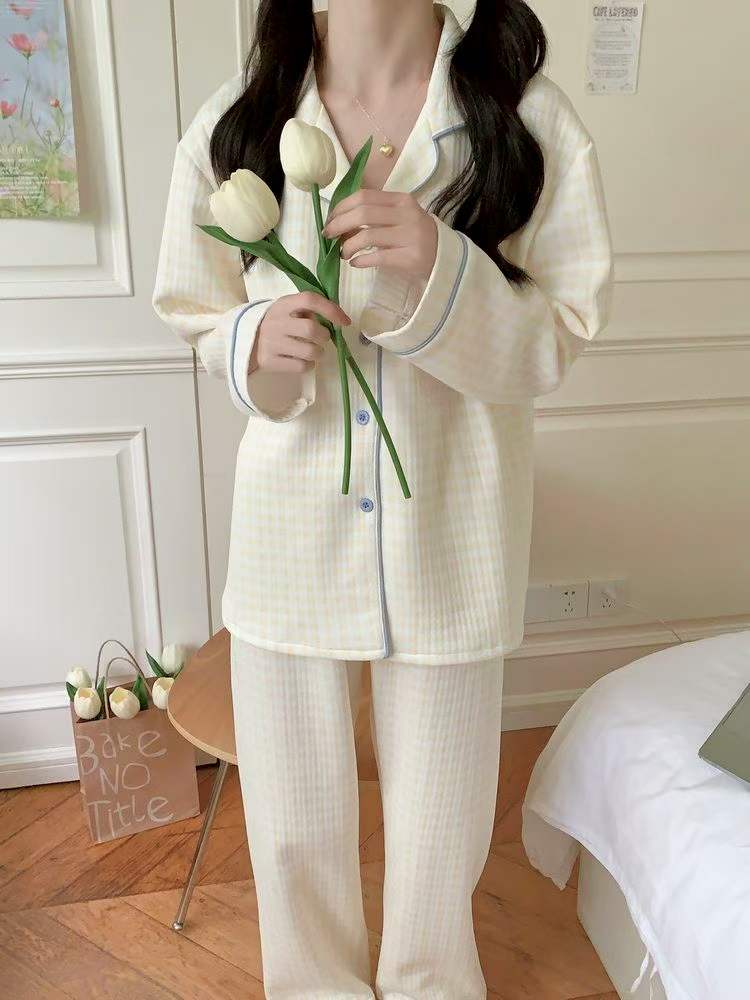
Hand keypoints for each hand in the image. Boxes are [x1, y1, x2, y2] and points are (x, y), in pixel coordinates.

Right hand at [250, 292, 350, 374]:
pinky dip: (309, 365)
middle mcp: (276, 322)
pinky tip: (304, 360)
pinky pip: (301, 366)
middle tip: (322, 338)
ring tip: (313, 351)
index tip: (344, 321)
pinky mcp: (270, 361)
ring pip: (310, 351)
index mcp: (282, 305)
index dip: (330, 309)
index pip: (310, 300)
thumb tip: (336, 318)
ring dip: (319, 353)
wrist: (248, 341)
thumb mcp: (288, 310)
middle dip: (324, 336)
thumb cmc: (277, 324)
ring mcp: (271, 343)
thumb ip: (308, 310)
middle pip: (311, 329)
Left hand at [323, 190, 437, 280]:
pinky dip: (361, 260)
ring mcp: (410, 236)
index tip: (330, 219)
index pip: (363, 197)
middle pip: (362, 214)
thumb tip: (340, 224)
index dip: (341, 207)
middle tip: (328, 236)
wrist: (445, 258)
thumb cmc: (416, 237)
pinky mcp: (410, 257)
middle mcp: (407, 215)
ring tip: (343, 254)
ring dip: (348, 246)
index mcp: (401, 200)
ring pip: (368, 236)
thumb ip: (375, 216)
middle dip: (339, 225)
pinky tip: (355, 263)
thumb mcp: (400, 218)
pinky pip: (378, 257)